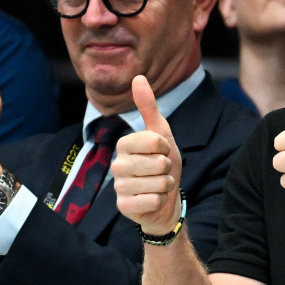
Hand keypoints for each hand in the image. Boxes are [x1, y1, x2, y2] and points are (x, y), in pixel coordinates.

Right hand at [112, 75, 186, 236]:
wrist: (165, 201)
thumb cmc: (162, 166)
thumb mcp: (161, 134)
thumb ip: (149, 107)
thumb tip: (139, 77)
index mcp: (124, 144)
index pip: (154, 140)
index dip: (165, 147)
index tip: (162, 152)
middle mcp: (117, 164)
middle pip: (158, 162)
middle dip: (167, 169)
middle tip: (160, 172)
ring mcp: (119, 187)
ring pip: (157, 183)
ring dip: (165, 186)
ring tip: (157, 186)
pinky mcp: (123, 206)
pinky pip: (153, 200)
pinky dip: (160, 201)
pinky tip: (153, 200)